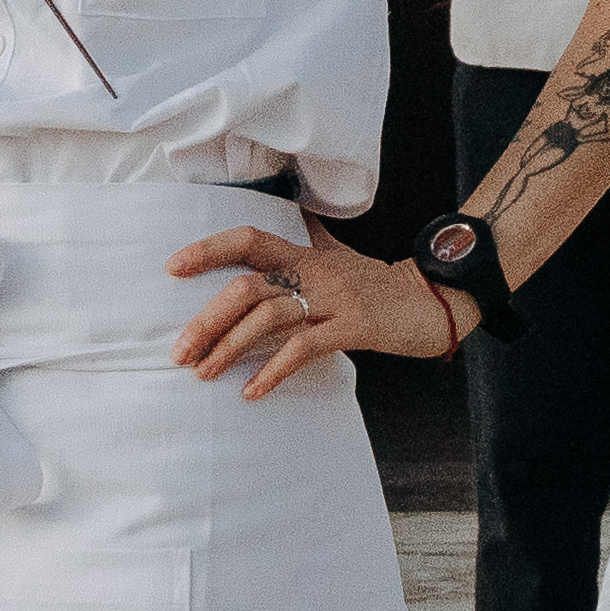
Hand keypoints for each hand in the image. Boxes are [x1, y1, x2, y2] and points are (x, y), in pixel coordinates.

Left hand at [165, 221, 454, 403]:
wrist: (437, 299)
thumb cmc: (380, 284)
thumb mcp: (339, 257)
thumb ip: (308, 242)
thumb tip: (288, 219)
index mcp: (305, 254)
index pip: (248, 240)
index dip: (208, 249)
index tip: (172, 268)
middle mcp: (314, 271)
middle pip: (247, 286)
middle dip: (207, 320)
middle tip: (180, 352)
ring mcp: (335, 298)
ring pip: (269, 317)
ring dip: (230, 348)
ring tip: (205, 374)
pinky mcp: (355, 326)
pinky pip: (304, 348)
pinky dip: (273, 372)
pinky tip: (252, 391)